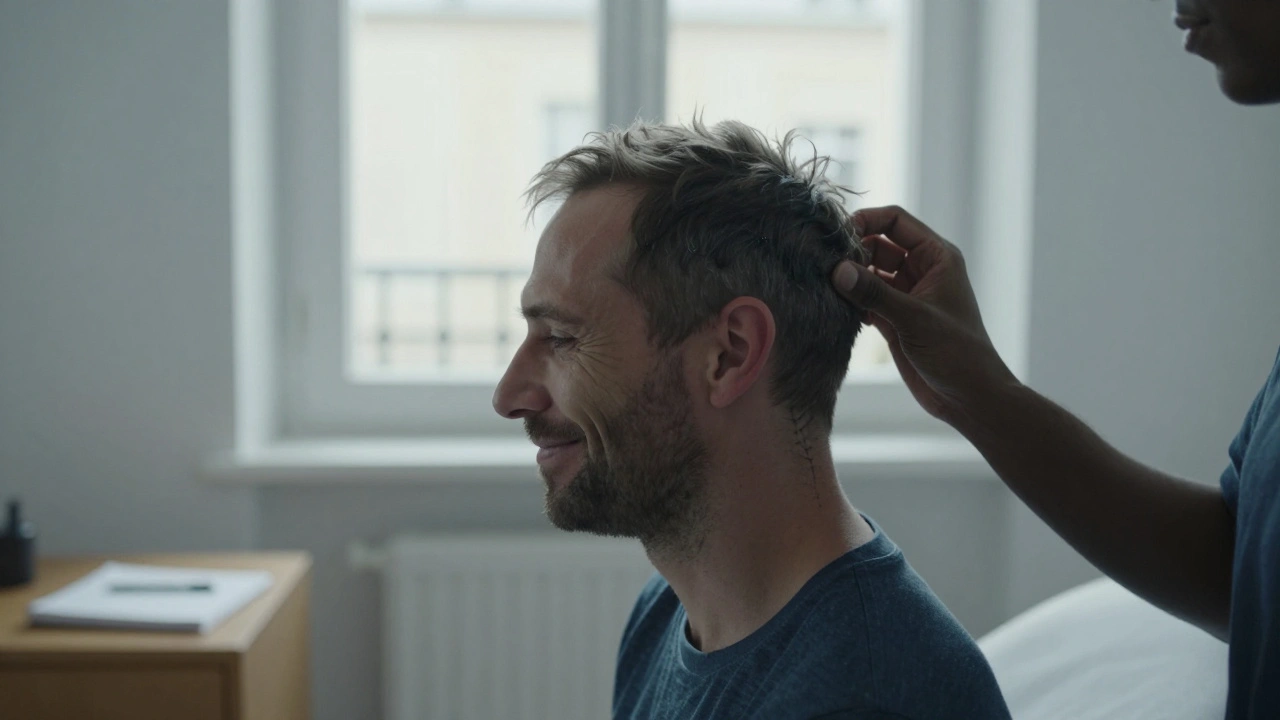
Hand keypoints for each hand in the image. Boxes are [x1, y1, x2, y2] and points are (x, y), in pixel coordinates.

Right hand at [832, 205, 1017, 423]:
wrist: (968, 396)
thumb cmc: (956, 352)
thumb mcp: (914, 318)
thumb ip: (875, 293)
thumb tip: (837, 270)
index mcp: (937, 258)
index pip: (896, 221)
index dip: (867, 221)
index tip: (838, 233)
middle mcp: (921, 271)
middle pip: (878, 245)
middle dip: (853, 251)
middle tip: (824, 263)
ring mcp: (907, 295)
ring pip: (870, 273)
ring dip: (850, 278)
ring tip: (823, 284)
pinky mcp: (895, 319)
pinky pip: (867, 299)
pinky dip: (852, 301)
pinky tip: (835, 307)